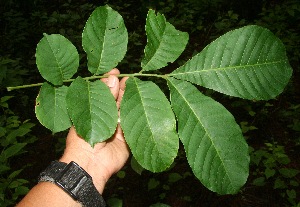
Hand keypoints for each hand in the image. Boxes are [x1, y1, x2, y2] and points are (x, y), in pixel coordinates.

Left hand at [59, 68, 128, 192]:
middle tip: (127, 76)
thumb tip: (112, 77)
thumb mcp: (90, 114)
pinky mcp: (127, 136)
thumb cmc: (83, 139)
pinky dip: (137, 111)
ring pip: (125, 109)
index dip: (107, 81)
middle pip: (114, 100)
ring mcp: (117, 128)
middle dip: (120, 87)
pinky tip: (140, 100)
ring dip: (129, 97)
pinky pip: (134, 122)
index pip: (101, 93)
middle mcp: (104, 119)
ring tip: (134, 83)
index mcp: (91, 113)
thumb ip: (102, 97)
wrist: (90, 165)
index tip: (114, 70)